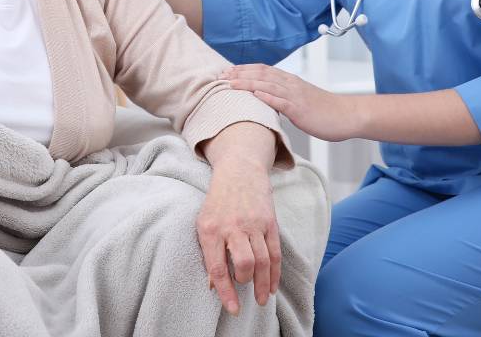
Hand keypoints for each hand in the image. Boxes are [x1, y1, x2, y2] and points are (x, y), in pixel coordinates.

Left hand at [196, 163, 280, 315]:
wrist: (239, 171)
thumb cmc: (217, 203)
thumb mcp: (204, 224)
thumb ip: (208, 253)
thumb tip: (212, 285)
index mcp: (211, 229)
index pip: (218, 267)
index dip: (226, 292)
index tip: (233, 309)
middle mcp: (233, 227)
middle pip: (245, 263)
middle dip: (246, 281)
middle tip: (245, 289)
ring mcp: (253, 224)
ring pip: (263, 260)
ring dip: (263, 284)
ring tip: (262, 299)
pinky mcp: (270, 222)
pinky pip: (275, 252)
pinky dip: (275, 273)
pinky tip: (272, 286)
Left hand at [221, 64, 363, 142]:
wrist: (347, 115)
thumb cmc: (324, 111)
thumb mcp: (300, 101)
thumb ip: (283, 98)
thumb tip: (266, 101)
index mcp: (289, 81)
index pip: (263, 70)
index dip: (244, 69)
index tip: (227, 71)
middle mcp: (290, 84)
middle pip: (261, 74)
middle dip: (240, 74)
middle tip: (221, 76)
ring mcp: (295, 96)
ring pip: (268, 85)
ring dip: (247, 83)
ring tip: (230, 83)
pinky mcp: (300, 109)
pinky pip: (282, 101)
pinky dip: (267, 97)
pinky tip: (254, 95)